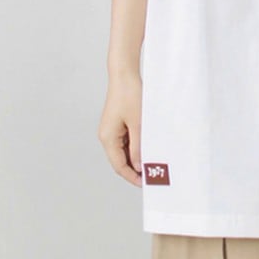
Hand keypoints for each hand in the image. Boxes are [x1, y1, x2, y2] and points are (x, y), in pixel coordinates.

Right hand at [98, 71, 142, 187]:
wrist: (125, 75)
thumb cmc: (130, 95)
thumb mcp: (138, 124)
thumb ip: (138, 147)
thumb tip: (138, 167)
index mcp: (108, 138)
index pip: (119, 166)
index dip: (132, 177)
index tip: (146, 183)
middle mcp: (106, 136)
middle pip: (120, 160)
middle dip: (135, 169)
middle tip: (152, 175)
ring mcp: (111, 130)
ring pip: (123, 151)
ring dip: (136, 158)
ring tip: (152, 162)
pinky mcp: (117, 124)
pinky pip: (126, 141)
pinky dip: (135, 147)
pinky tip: (147, 148)